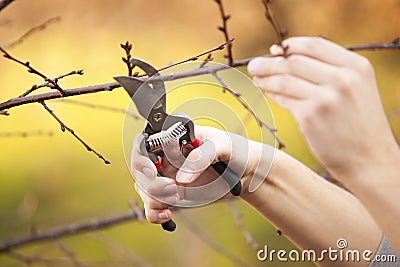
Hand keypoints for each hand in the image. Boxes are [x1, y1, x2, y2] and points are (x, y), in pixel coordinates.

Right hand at [131, 125, 273, 224]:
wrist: (245, 171)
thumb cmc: (234, 150)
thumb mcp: (224, 145)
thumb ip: (203, 156)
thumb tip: (181, 179)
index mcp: (174, 137)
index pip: (146, 142)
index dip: (142, 156)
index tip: (153, 170)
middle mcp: (166, 156)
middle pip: (141, 168)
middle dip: (151, 182)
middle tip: (172, 189)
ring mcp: (167, 175)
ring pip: (144, 188)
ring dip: (153, 198)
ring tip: (176, 199)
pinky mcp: (172, 194)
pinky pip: (153, 205)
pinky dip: (154, 213)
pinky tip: (167, 216)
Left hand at [248, 36, 397, 179]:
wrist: (369, 159)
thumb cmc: (358, 123)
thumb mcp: (356, 88)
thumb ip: (328, 70)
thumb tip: (283, 56)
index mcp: (356, 66)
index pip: (314, 44)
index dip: (289, 45)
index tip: (274, 50)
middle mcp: (342, 79)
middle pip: (294, 61)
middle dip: (269, 62)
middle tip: (254, 65)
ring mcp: (326, 98)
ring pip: (284, 80)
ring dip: (266, 78)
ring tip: (256, 78)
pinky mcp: (310, 116)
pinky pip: (284, 99)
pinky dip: (273, 94)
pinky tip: (268, 93)